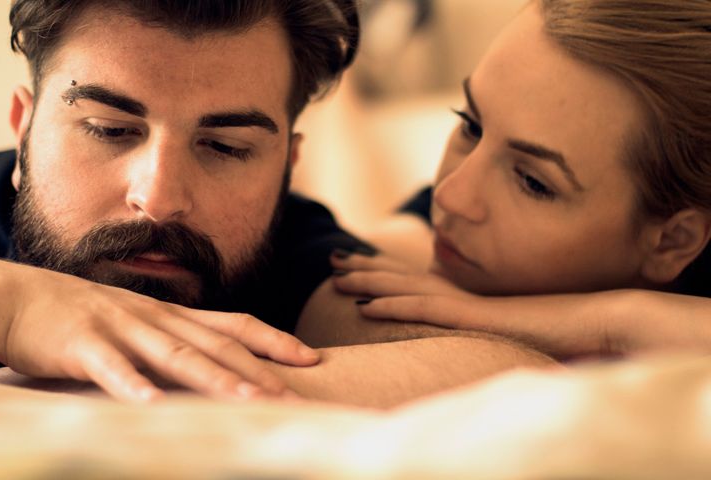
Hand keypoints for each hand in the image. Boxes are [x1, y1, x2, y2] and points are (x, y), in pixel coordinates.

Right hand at [0, 260, 318, 401]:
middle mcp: (156, 319)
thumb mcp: (140, 324)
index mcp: (173, 316)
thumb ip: (176, 342)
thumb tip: (218, 366)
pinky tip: (154, 407)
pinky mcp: (83, 346)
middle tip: (294, 398)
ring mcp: (121, 330)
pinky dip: (134, 387)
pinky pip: (112, 369)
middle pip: (216, 346)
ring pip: (176, 356)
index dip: (274, 340)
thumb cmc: (87, 317)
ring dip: (214, 380)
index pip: (235, 324)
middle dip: (258, 373)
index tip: (310, 358)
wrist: (22, 297)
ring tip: (249, 402)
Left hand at [330, 253, 710, 358]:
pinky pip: (428, 310)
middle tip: (333, 260)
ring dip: (370, 283)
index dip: (382, 272)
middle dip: (366, 268)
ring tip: (337, 277)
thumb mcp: (509, 326)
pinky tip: (368, 307)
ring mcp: (466, 303)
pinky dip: (396, 306)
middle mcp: (461, 295)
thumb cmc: (555, 328)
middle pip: (404, 278)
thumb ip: (486, 325)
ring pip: (408, 289)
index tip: (353, 266)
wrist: (592, 321)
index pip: (414, 281)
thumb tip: (471, 334)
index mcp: (464, 297)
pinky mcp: (475, 316)